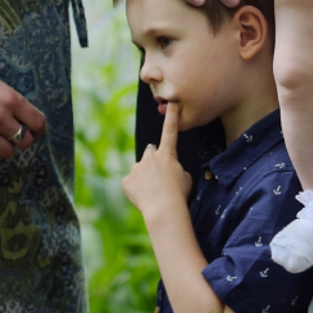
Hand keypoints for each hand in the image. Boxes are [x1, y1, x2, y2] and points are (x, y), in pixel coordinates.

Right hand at [0, 61, 44, 160]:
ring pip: (8, 152)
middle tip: (16, 135)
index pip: (37, 122)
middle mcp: (0, 117)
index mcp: (10, 99)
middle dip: (24, 139)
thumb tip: (27, 119)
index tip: (36, 130)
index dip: (39, 128)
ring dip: (6, 147)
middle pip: (25, 141)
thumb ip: (13, 102)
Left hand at [122, 100, 192, 217]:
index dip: (171, 116)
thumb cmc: (179, 195)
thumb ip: (176, 170)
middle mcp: (150, 156)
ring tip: (153, 193)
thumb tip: (169, 172)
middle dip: (152, 159)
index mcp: (168, 154)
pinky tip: (143, 198)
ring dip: (145, 178)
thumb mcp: (186, 179)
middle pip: (150, 151)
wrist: (164, 210)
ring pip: (140, 170)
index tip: (171, 102)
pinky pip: (131, 183)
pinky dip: (136, 190)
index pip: (170, 131)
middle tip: (158, 175)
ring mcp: (137, 167)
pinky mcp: (126, 180)